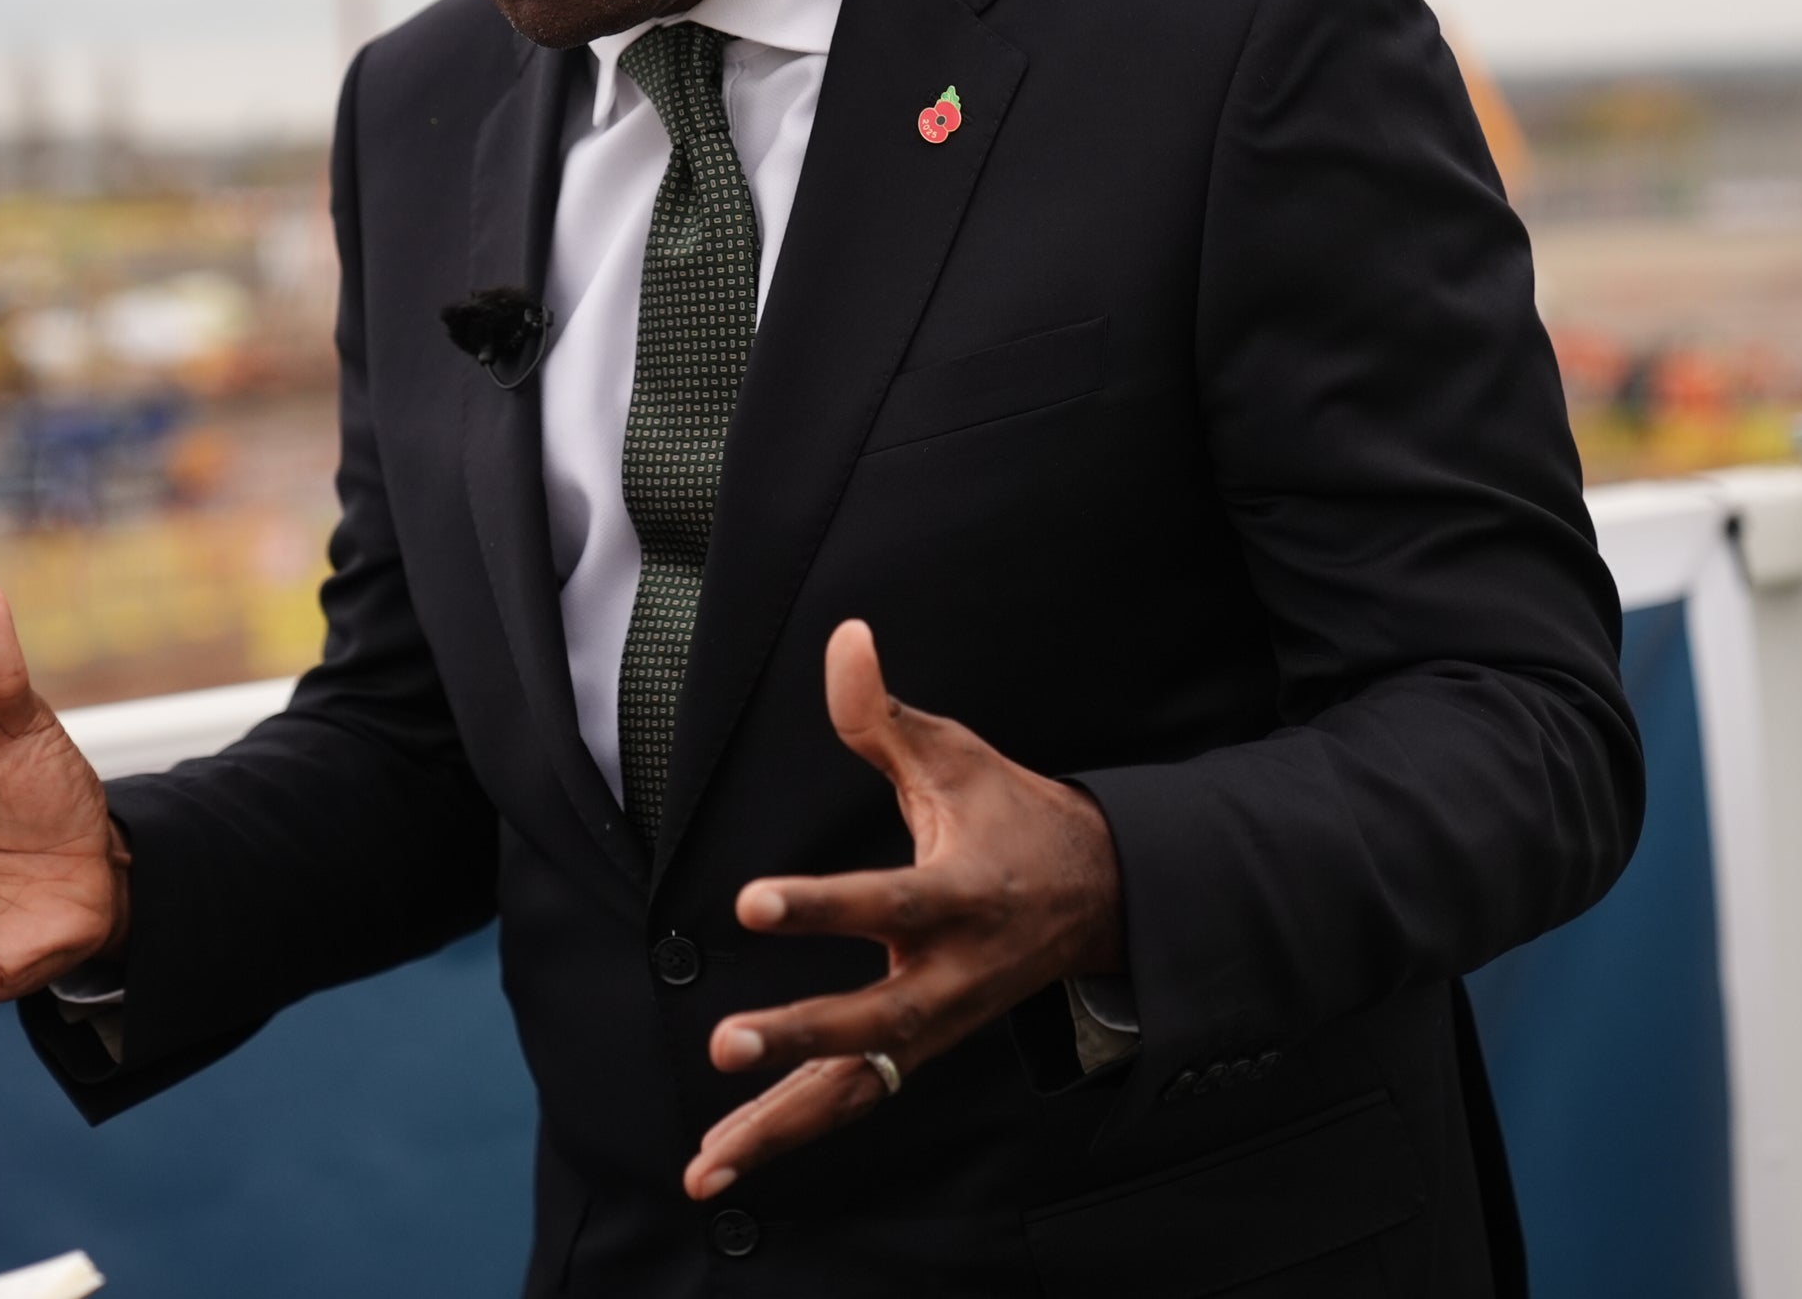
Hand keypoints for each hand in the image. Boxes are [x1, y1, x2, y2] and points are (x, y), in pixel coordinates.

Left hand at [684, 620, 1125, 1199]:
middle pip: (877, 1022)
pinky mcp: (920, 1053)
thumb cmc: (1012, 817)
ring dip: (781, 1124)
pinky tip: (717, 1159)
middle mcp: (953, 974)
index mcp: (963, 894)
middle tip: (724, 1042)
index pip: (887, 903)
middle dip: (801, 1037)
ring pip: (860, 1088)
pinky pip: (852, 1102)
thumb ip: (884, 714)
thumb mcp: (957, 756)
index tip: (751, 902)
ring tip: (703, 1162)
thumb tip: (843, 638)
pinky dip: (786, 1132)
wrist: (1098, 899)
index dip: (822, 905)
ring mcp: (939, 1025)